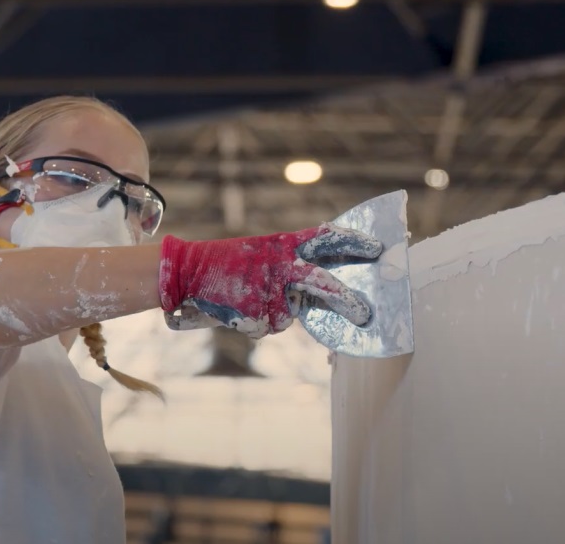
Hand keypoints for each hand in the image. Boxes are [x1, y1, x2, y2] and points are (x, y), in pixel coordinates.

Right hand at [157, 224, 382, 337]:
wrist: (188, 273)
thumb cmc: (229, 265)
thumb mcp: (263, 257)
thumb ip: (291, 270)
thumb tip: (323, 293)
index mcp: (284, 245)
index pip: (327, 238)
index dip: (353, 242)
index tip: (377, 248)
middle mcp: (282, 267)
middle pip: (324, 284)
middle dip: (346, 300)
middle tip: (365, 315)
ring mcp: (270, 292)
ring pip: (289, 314)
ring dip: (273, 312)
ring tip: (246, 297)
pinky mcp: (259, 315)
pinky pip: (268, 326)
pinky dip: (255, 322)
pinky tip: (237, 308)